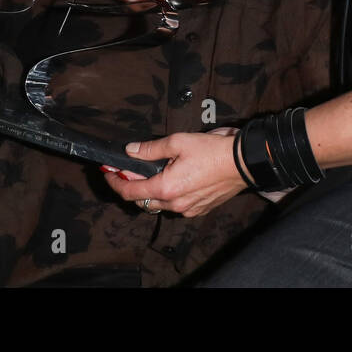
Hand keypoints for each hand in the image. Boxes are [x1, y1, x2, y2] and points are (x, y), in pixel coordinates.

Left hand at [102, 128, 244, 217]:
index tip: (108, 173)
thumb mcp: (178, 142)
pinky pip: (176, 207)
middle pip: (142, 201)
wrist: (242, 163)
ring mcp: (187, 210)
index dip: (115, 182)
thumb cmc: (212, 151)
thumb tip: (130, 151)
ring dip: (151, 192)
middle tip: (128, 172)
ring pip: (159, 205)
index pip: (130, 192)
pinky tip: (173, 181)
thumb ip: (150, 148)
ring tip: (152, 175)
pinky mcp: (199, 210)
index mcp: (166, 188)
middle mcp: (174, 204)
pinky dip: (169, 196)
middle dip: (131, 187)